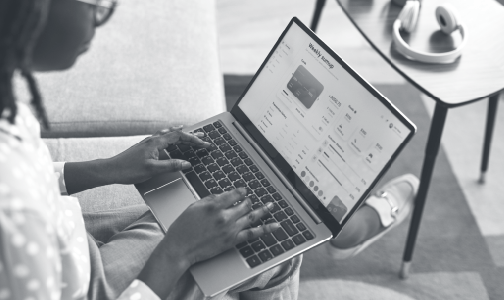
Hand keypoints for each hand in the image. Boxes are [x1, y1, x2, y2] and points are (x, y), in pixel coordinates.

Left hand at [104, 126, 210, 184]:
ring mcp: (148, 143)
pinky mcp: (145, 147)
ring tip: (188, 132)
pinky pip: (161, 138)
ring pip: (167, 134)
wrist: (111, 170)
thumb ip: (171, 165)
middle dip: (190, 135)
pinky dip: (169, 137)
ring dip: (179, 134)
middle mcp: (152, 140)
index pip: (179, 137)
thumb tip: (187, 164)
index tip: (204, 143)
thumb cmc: (129, 170)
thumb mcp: (153, 170)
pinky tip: (168, 140)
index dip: (193, 139)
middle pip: (175, 133)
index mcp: (156, 142)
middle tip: (202, 136)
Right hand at [162, 188, 280, 265]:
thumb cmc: (183, 227)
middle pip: (244, 204)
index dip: (241, 192)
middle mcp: (224, 216)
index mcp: (214, 205)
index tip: (243, 191)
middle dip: (248, 201)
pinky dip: (266, 229)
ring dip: (263, 210)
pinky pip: (253, 233)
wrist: (180, 248)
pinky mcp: (232, 240)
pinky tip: (275, 225)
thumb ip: (211, 199)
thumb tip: (224, 196)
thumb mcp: (194, 206)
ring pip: (251, 216)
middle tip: (249, 200)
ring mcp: (230, 229)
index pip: (234, 194)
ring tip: (271, 205)